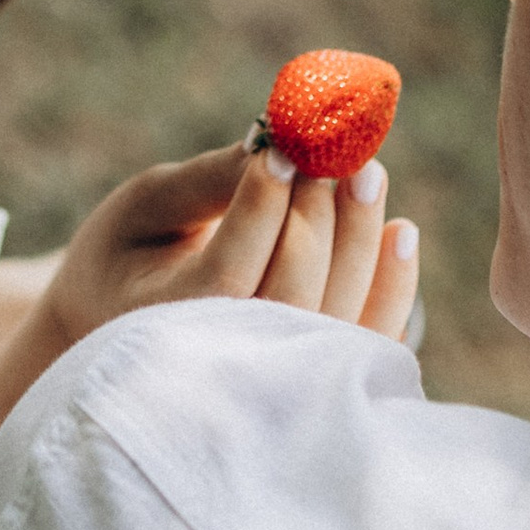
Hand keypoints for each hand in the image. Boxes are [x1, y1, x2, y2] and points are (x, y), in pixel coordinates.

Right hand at [42, 142, 418, 348]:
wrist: (129, 332)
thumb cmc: (130, 258)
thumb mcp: (146, 210)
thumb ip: (205, 182)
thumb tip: (277, 144)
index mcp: (159, 329)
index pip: (227, 273)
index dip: (261, 208)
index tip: (281, 149)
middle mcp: (219, 372)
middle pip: (291, 295)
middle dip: (320, 215)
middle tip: (337, 152)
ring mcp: (276, 385)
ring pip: (338, 320)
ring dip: (362, 241)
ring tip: (368, 173)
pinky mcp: (319, 382)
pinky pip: (368, 342)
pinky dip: (393, 288)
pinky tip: (400, 231)